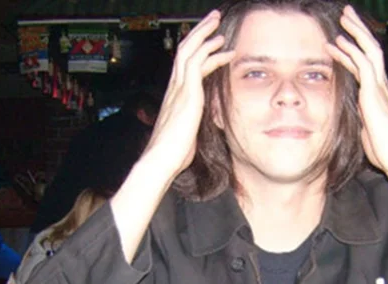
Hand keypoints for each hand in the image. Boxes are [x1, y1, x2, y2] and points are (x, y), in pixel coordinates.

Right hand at [144, 10, 234, 178]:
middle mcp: (174, 87)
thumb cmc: (172, 154)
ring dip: (205, 34)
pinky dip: (213, 53)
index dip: (195, 49)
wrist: (162, 159)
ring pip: (190, 49)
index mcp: (174, 95)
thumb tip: (196, 129)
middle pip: (185, 49)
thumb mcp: (184, 134)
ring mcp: (179, 88)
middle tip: (213, 19)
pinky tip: (225, 49)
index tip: (208, 40)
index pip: (184, 64)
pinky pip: (199, 63)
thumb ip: (190, 125)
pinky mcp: (187, 93)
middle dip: (199, 32)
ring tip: (218, 23)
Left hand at [325, 5, 387, 174]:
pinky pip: (363, 63)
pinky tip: (338, 41)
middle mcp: (382, 88)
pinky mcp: (375, 92)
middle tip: (347, 15)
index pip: (366, 67)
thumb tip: (359, 124)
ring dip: (355, 33)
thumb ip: (364, 124)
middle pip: (371, 51)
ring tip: (343, 18)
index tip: (342, 41)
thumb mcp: (370, 134)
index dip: (354, 52)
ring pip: (369, 50)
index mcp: (380, 97)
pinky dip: (351, 50)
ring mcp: (380, 88)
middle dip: (359, 32)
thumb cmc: (387, 153)